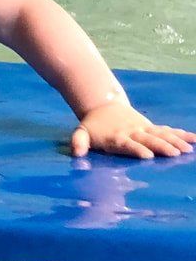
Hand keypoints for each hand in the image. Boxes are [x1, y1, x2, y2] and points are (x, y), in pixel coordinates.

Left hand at [71, 102, 195, 158]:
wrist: (102, 104)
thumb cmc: (93, 126)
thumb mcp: (81, 132)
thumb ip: (78, 142)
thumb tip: (75, 153)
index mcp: (116, 137)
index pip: (127, 144)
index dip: (136, 149)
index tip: (147, 155)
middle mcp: (132, 132)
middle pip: (148, 139)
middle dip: (161, 146)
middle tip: (174, 154)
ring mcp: (143, 129)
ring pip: (160, 134)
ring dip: (174, 141)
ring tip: (188, 149)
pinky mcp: (150, 127)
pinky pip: (167, 130)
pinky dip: (180, 134)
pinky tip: (194, 139)